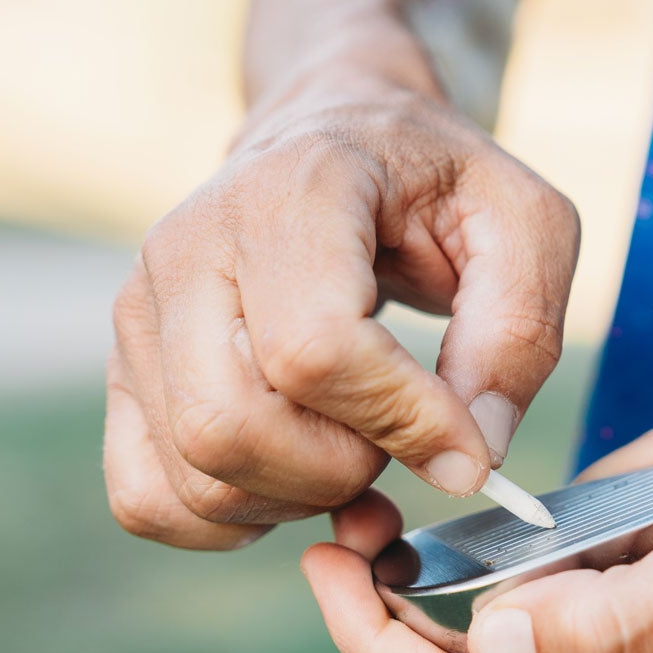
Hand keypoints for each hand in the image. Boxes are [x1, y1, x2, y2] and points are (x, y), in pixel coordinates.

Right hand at [104, 75, 578, 549]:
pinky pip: (149, 497)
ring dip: (295, 500)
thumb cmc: (437, 183)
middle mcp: (188, 246)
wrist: (335, 132)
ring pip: (195, 474)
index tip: (467, 448)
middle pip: (229, 426)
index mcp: (291, 193)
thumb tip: (472, 456)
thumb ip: (518, 337)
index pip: (313, 350)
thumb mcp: (525, 225)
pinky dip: (231, 520)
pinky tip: (293, 478)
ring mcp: (141, 311)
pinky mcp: (127, 369)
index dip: (400, 423)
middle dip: (339, 472)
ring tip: (355, 451)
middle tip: (400, 442)